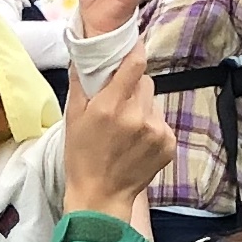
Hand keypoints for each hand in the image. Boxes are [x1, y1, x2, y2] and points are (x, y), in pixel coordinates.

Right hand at [55, 36, 172, 217]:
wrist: (101, 195)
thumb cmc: (82, 156)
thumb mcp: (73, 117)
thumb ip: (80, 81)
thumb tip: (83, 52)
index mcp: (111, 106)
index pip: (135, 64)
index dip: (134, 51)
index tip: (132, 46)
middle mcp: (137, 116)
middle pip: (145, 82)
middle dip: (133, 87)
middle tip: (118, 103)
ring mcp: (156, 131)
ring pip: (153, 102)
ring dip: (142, 107)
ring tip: (127, 128)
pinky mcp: (168, 144)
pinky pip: (161, 121)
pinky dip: (151, 126)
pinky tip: (137, 141)